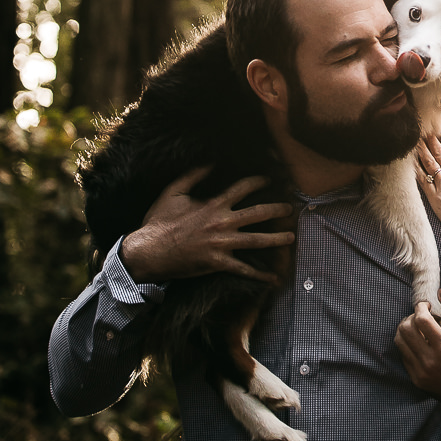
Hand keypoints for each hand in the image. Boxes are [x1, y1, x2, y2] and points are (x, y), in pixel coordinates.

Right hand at [120, 169, 294, 284]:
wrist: (149, 251)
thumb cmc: (159, 221)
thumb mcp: (173, 192)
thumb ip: (192, 175)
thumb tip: (208, 162)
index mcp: (214, 204)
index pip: (243, 188)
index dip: (259, 181)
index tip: (270, 180)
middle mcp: (222, 222)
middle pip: (258, 213)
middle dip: (278, 209)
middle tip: (291, 208)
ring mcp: (222, 243)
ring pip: (257, 240)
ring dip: (277, 239)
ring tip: (291, 237)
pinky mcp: (218, 262)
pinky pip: (244, 270)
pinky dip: (260, 275)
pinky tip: (274, 278)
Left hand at [395, 297, 440, 421]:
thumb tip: (439, 293)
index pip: (421, 320)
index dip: (421, 307)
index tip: (426, 305)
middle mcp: (429, 362)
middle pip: (405, 329)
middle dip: (410, 317)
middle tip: (421, 316)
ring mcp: (421, 373)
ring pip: (399, 342)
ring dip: (405, 329)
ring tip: (417, 328)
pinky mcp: (416, 381)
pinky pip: (403, 356)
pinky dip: (407, 345)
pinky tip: (419, 343)